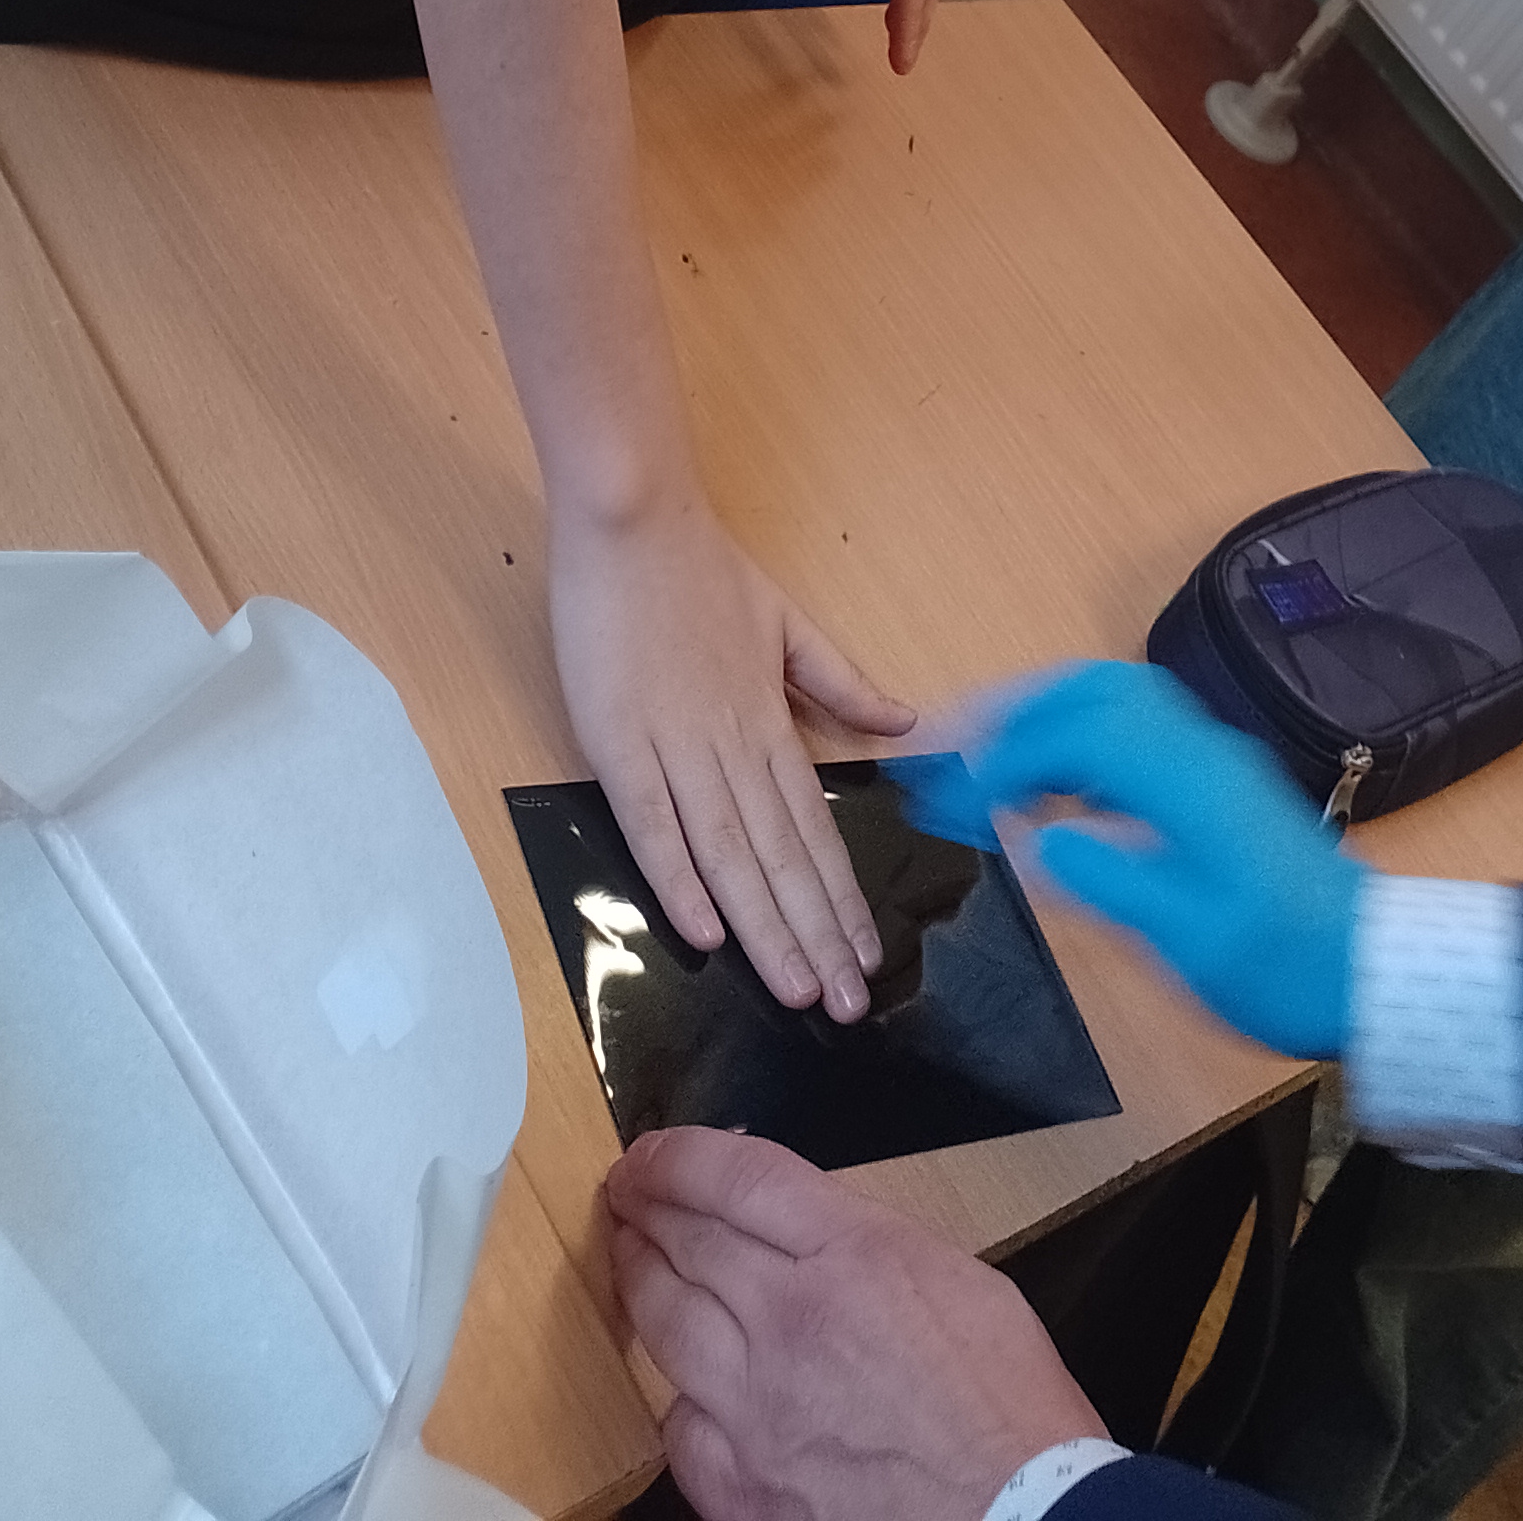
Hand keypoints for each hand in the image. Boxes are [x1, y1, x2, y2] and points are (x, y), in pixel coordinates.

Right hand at [549, 491, 914, 1020]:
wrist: (635, 518)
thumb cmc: (702, 571)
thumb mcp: (790, 623)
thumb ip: (842, 683)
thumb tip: (904, 724)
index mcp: (769, 722)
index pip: (815, 828)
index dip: (840, 897)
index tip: (866, 957)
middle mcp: (731, 744)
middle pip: (782, 855)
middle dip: (814, 934)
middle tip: (845, 1005)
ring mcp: (675, 744)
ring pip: (731, 851)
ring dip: (764, 925)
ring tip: (796, 987)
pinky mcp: (619, 740)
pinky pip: (652, 820)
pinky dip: (677, 876)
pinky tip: (704, 930)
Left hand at [608, 1126, 1100, 1520]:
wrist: (1015, 1513)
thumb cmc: (1004, 1402)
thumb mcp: (951, 1273)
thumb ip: (864, 1243)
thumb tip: (805, 1228)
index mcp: (853, 1255)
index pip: (737, 1178)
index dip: (677, 1157)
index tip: (650, 1152)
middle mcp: (790, 1321)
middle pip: (685, 1243)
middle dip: (644, 1208)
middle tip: (625, 1194)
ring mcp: (755, 1410)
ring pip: (663, 1326)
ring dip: (637, 1282)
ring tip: (629, 1260)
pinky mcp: (740, 1487)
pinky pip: (678, 1427)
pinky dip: (676, 1395)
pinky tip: (677, 1380)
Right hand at [923, 660, 1357, 1057]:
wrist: (1370, 972)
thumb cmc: (1282, 967)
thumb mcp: (1187, 940)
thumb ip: (1110, 882)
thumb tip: (1039, 841)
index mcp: (1191, 783)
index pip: (1085, 732)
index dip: (1014, 752)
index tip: (963, 793)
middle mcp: (1205, 754)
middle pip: (1103, 690)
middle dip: (1025, 707)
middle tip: (962, 742)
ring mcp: (1219, 762)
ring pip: (1125, 698)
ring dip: (1056, 712)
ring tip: (998, 750)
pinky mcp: (1225, 783)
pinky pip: (1143, 728)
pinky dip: (1088, 734)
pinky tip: (1062, 779)